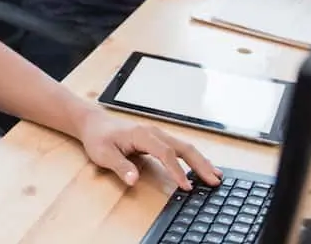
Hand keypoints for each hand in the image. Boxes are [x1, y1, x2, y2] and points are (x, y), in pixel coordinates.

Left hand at [77, 109, 220, 189]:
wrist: (94, 123)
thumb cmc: (99, 138)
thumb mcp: (104, 154)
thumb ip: (120, 166)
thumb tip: (133, 179)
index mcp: (143, 135)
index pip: (166, 153)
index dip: (177, 171)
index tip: (186, 186)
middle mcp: (154, 132)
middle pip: (183, 148)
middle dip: (200, 165)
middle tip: (214, 181)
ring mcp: (158, 134)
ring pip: (185, 147)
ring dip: (201, 161)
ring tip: (216, 175)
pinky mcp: (158, 139)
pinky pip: (180, 148)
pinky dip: (193, 158)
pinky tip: (202, 167)